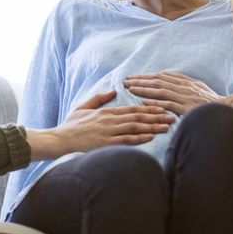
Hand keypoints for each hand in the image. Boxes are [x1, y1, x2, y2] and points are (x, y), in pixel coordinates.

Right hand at [46, 90, 174, 156]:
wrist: (60, 139)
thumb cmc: (71, 125)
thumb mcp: (83, 106)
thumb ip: (99, 98)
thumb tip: (112, 89)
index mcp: (106, 111)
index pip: (132, 108)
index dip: (149, 108)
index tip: (163, 107)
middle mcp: (109, 120)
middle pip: (137, 116)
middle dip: (156, 115)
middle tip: (172, 115)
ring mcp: (108, 132)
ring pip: (135, 126)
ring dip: (153, 125)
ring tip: (167, 126)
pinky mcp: (105, 143)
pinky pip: (126, 139)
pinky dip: (139, 137)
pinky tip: (151, 135)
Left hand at [123, 72, 223, 114]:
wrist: (226, 109)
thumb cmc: (211, 100)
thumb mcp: (197, 86)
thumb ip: (182, 82)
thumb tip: (166, 78)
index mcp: (185, 81)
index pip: (161, 76)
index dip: (146, 76)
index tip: (133, 77)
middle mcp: (183, 86)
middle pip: (157, 81)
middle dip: (140, 80)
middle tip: (126, 81)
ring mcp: (185, 96)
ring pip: (159, 90)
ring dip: (143, 89)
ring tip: (130, 88)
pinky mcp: (186, 107)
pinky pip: (167, 104)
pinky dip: (154, 102)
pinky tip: (143, 102)